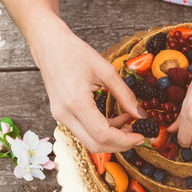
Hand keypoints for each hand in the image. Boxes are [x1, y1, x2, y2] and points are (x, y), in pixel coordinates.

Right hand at [32, 23, 145, 152]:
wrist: (49, 46)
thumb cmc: (75, 53)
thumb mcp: (106, 71)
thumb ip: (125, 95)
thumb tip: (141, 114)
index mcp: (76, 102)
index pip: (103, 134)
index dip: (125, 140)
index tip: (142, 137)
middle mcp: (65, 115)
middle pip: (95, 145)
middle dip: (120, 145)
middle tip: (139, 137)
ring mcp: (61, 117)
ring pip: (90, 141)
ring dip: (112, 138)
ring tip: (130, 122)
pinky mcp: (62, 116)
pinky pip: (85, 131)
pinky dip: (103, 130)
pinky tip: (117, 118)